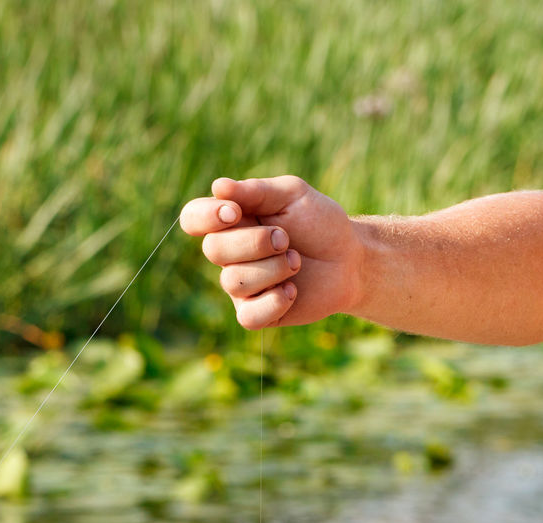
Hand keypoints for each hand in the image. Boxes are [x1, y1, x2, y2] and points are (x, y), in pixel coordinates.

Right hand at [180, 176, 363, 328]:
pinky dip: (275, 301)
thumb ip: (256, 191)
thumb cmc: (319, 223)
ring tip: (296, 262)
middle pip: (213, 249)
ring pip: (234, 281)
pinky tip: (293, 290)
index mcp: (231, 221)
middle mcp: (229, 255)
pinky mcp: (256, 314)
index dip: (206, 217)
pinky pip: (249, 315)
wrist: (349, 259)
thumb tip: (218, 187)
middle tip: (285, 239)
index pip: (193, 218)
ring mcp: (241, 287)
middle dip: (254, 243)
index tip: (235, 212)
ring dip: (273, 269)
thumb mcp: (292, 195)